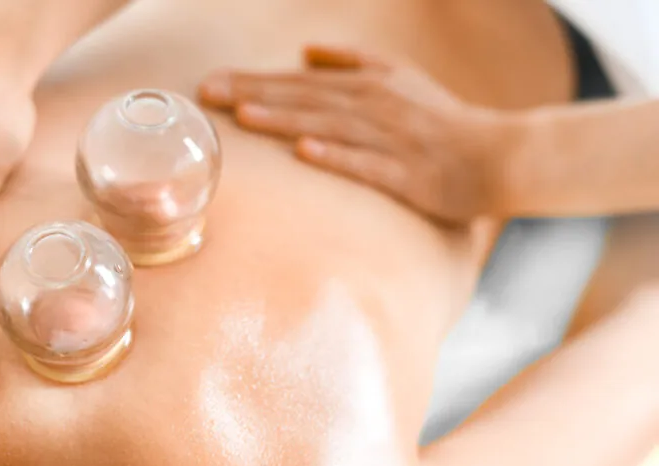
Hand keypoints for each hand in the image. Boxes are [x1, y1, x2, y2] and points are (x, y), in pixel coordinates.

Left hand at [198, 45, 514, 222]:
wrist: (498, 155)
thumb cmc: (441, 118)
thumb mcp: (399, 77)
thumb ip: (351, 61)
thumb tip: (306, 51)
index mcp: (366, 85)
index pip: (297, 81)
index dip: (253, 80)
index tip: (210, 83)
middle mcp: (372, 107)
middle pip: (303, 99)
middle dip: (252, 94)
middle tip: (206, 94)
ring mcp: (388, 140)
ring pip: (328, 125)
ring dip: (285, 119)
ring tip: (244, 115)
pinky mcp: (405, 175)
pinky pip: (366, 164)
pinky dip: (336, 155)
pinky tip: (306, 152)